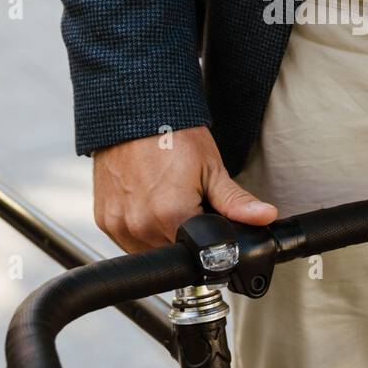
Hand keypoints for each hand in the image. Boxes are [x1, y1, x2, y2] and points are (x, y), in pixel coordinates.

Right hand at [92, 125, 276, 252]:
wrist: (134, 113)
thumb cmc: (173, 135)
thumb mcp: (212, 169)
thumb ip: (237, 202)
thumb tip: (264, 217)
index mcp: (170, 215)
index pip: (197, 253)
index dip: (207, 242)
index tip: (207, 224)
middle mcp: (140, 224)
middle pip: (171, 254)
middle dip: (184, 239)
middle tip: (186, 204)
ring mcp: (118, 224)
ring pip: (148, 251)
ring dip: (160, 237)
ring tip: (165, 201)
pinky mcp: (104, 220)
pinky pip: (126, 240)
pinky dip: (140, 230)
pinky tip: (147, 204)